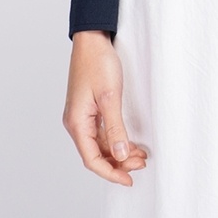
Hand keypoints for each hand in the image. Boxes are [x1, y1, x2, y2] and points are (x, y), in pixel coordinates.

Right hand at [63, 30, 147, 185]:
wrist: (92, 39)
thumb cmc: (97, 62)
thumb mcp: (110, 96)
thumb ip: (115, 127)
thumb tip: (119, 153)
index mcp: (77, 122)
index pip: (92, 159)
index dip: (110, 172)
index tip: (128, 179)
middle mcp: (76, 122)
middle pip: (96, 153)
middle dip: (118, 162)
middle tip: (141, 163)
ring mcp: (82, 115)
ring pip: (100, 143)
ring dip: (118, 150)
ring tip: (140, 154)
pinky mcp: (89, 107)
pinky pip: (101, 131)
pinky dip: (115, 138)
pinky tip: (129, 140)